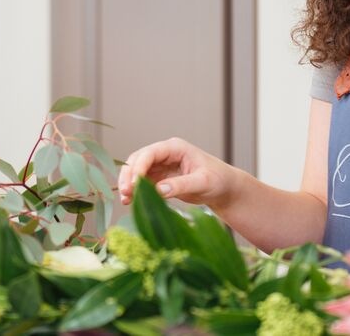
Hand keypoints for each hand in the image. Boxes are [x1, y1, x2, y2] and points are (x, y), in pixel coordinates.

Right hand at [116, 137, 236, 207]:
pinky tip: (130, 202)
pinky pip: (142, 183)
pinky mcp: (160, 178)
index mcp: (176, 148)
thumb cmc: (218, 180)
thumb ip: (181, 185)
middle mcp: (165, 154)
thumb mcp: (202, 183)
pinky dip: (135, 191)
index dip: (139, 167)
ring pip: (137, 171)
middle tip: (126, 192)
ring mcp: (161, 166)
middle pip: (138, 160)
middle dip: (129, 175)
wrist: (224, 189)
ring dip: (129, 183)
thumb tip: (159, 190)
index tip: (134, 184)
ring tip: (125, 200)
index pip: (150, 153)